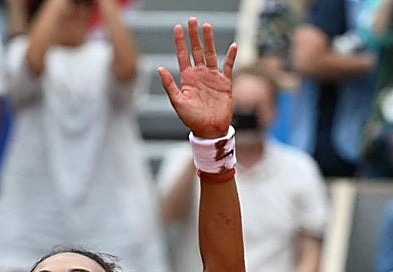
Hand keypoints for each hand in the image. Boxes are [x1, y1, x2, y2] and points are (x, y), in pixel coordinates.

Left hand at [158, 18, 236, 139]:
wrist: (210, 130)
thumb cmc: (191, 119)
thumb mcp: (178, 102)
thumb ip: (169, 85)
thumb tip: (159, 68)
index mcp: (187, 78)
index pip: (183, 55)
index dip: (180, 41)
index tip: (178, 27)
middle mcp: (199, 74)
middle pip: (197, 50)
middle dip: (194, 36)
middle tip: (192, 20)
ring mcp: (212, 77)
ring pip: (211, 54)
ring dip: (209, 40)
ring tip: (207, 26)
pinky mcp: (224, 83)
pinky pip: (228, 66)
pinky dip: (231, 56)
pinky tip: (233, 45)